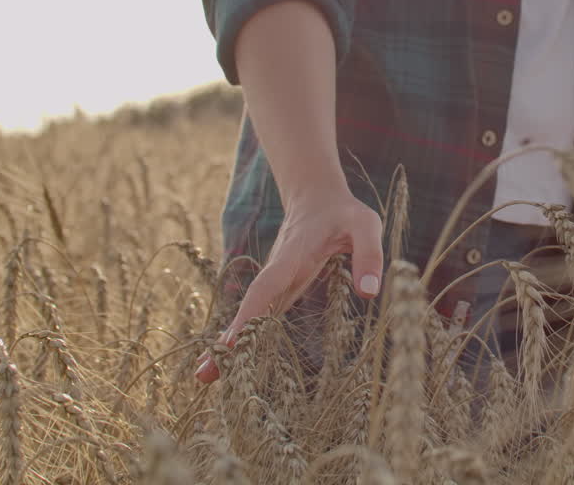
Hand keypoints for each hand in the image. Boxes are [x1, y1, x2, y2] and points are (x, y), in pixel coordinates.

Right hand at [194, 188, 383, 382]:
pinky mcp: (281, 288)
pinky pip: (261, 313)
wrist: (318, 197)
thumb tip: (368, 294)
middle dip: (229, 339)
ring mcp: (277, 281)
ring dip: (230, 342)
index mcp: (293, 255)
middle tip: (204, 374)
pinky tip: (232, 360)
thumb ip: (368, 255)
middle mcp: (278, 271)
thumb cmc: (345, 213)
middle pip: (250, 307)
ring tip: (205, 377)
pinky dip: (245, 335)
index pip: (267, 287)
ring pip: (251, 313)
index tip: (231, 342)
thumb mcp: (366, 225)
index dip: (249, 315)